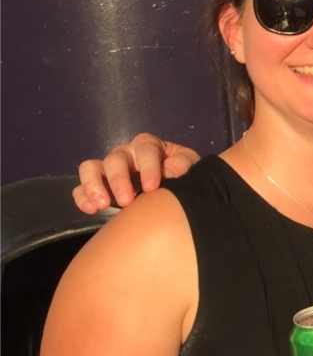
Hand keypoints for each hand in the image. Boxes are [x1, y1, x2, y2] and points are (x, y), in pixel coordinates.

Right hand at [73, 133, 200, 212]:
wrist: (175, 191)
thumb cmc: (182, 174)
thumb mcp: (189, 166)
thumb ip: (182, 165)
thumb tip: (169, 172)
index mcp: (149, 146)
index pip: (145, 150)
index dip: (148, 168)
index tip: (152, 188)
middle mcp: (126, 154)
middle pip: (115, 159)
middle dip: (119, 180)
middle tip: (127, 201)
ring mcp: (109, 170)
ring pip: (91, 168)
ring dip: (94, 185)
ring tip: (102, 205)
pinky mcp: (97, 186)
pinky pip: (81, 188)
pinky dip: (82, 197)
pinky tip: (90, 209)